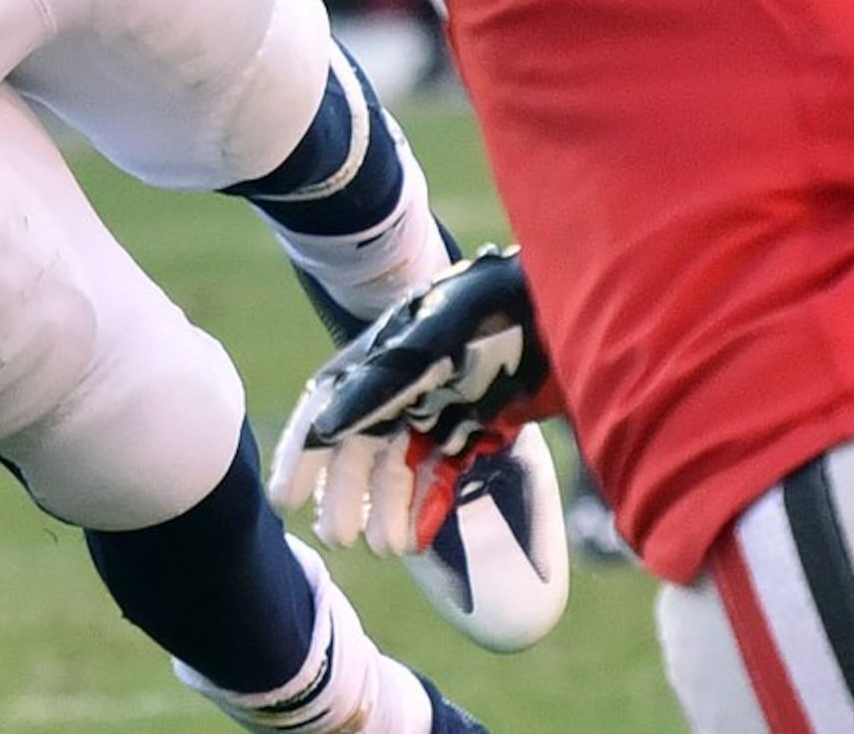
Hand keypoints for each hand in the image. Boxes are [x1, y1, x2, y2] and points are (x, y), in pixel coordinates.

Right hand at [270, 247, 555, 561]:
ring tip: (386, 548)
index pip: (328, 410)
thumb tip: (325, 430)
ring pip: (401, 465)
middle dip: (347, 493)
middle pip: (363, 446)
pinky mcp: (480, 425)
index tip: (286, 501)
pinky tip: (420, 534)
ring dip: (389, 505)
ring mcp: (443, 407)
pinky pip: (444, 470)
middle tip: (339, 538)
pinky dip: (429, 501)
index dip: (304, 454)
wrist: (567, 307)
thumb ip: (380, 386)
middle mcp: (405, 385)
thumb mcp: (431, 346)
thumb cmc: (491, 315)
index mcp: (381, 358)